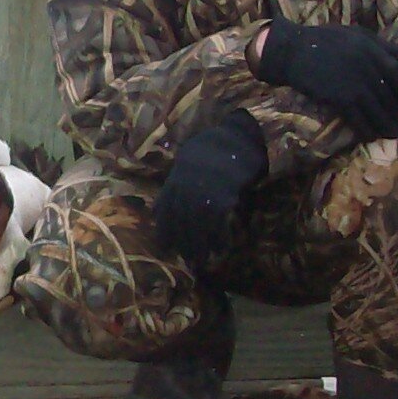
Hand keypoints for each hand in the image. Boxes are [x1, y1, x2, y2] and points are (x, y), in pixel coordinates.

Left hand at [152, 113, 271, 267]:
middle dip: (184, 244)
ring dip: (200, 246)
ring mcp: (202, 193)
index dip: (164, 232)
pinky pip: (218, 224)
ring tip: (203, 261)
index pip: (164, 212)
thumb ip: (176, 186)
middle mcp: (185, 188)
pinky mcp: (222, 197)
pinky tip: (222, 248)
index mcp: (174, 181)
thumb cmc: (212, 151)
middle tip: (189, 261)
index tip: (166, 249)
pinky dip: (219, 238)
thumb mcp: (186, 164)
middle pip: (180, 224)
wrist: (236, 137)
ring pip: (197, 227)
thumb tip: (161, 210)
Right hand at [250, 19, 397, 140]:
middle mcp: (369, 70)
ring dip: (387, 127)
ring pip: (378, 114)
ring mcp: (354, 86)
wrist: (294, 50)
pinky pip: (359, 120)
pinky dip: (367, 131)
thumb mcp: (361, 36)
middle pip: (392, 100)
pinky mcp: (340, 99)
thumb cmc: (328, 40)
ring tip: (392, 133)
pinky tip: (370, 136)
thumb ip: (388, 48)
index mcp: (376, 53)